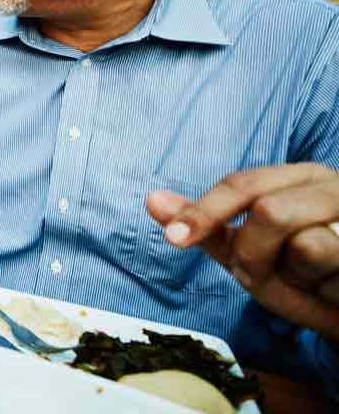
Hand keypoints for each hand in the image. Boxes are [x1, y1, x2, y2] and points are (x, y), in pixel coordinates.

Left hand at [147, 163, 338, 340]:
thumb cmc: (305, 280)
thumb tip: (152, 200)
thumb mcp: (250, 255)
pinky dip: (329, 293)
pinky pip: (338, 271)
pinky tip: (338, 292)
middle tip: (267, 275)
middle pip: (269, 211)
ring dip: (300, 279)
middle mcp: (331, 185)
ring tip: (314, 283)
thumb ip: (208, 228)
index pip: (242, 183)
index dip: (205, 211)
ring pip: (308, 246)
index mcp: (298, 178)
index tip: (173, 239)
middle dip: (256, 255)